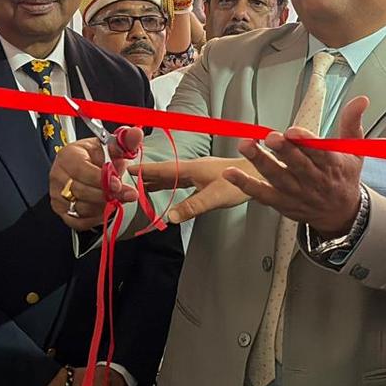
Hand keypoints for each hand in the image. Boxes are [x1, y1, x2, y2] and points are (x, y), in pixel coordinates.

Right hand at [48, 129, 144, 230]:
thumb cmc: (97, 156)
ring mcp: (57, 194)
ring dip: (103, 206)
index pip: (82, 170)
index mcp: (68, 156)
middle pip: (82, 191)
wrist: (87, 165)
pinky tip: (105, 207)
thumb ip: (125, 140)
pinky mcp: (61, 210)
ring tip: (116, 197)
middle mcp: (59, 175)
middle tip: (127, 194)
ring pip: (81, 208)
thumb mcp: (112, 146)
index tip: (119, 184)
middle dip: (108, 195)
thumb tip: (136, 133)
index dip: (102, 179)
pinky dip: (95, 218)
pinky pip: (79, 221)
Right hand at [136, 157, 257, 222]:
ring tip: (140, 185)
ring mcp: (199, 172)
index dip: (143, 170)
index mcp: (191, 168)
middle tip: (126, 180)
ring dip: (156, 180)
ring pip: (172, 176)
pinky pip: (181, 180)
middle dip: (145, 176)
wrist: (259, 174)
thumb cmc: (238, 183)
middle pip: (164, 172)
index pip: (161, 169)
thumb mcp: (213, 197)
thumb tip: (170, 217)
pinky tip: (167, 188)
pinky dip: (169, 184)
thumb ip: (191, 207)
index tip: (126, 169)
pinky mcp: (205, 178)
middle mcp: (192, 168)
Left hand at [225, 96, 369, 236]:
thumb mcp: (354, 150)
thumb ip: (352, 123)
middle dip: (283, 151)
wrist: (341, 214)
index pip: (320, 153)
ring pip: (277, 178)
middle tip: (270, 137)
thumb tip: (361, 99)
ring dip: (260, 162)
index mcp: (332, 165)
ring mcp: (296, 193)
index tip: (293, 131)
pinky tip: (230, 174)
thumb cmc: (344, 177)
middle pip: (297, 165)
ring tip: (246, 145)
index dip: (306, 142)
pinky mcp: (281, 203)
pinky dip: (245, 185)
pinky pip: (261, 194)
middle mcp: (314, 180)